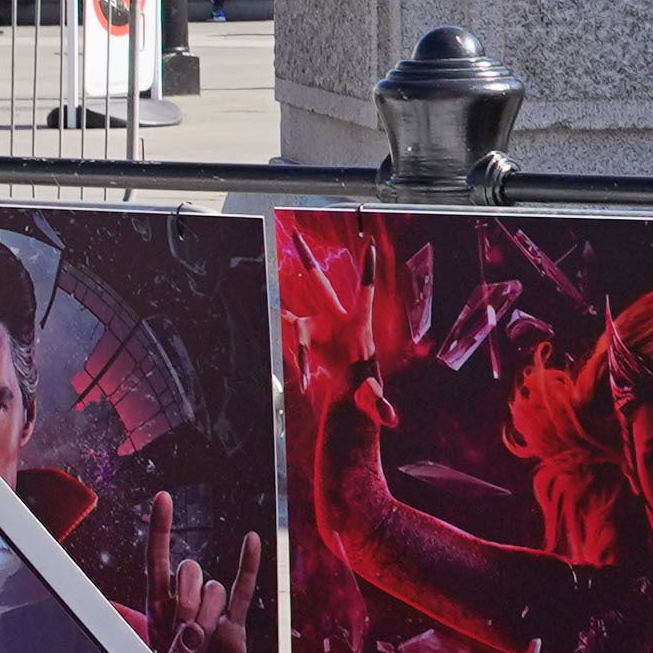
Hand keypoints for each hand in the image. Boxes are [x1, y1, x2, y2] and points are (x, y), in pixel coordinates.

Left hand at [146, 492, 263, 652]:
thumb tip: (196, 628)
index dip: (160, 531)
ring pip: (213, 589)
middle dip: (187, 602)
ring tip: (204, 649)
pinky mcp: (235, 627)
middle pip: (187, 576)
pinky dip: (248, 565)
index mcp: (155, 615)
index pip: (156, 563)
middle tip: (186, 638)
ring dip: (209, 616)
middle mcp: (181, 607)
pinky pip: (242, 590)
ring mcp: (209, 614)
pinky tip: (252, 539)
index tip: (164, 498)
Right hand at [286, 216, 412, 431]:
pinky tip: (269, 336)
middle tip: (294, 233)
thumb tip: (391, 419)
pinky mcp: (303, 338)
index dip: (367, 270)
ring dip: (276, 299)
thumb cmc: (367, 392)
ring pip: (292, 311)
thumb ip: (381, 406)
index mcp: (357, 325)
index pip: (364, 292)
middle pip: (318, 283)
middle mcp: (334, 319)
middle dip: (306, 257)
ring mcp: (317, 327)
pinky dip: (280, 342)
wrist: (349, 395)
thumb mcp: (374, 398)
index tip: (371, 245)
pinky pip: (286, 335)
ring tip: (261, 288)